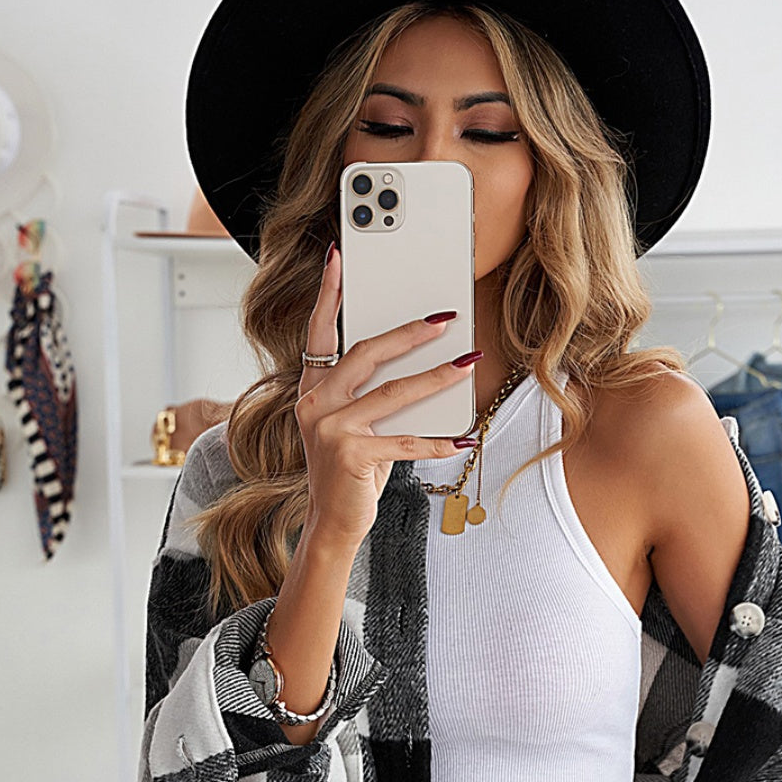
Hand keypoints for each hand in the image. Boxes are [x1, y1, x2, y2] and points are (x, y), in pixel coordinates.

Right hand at [295, 241, 480, 549]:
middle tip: (443, 319)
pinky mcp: (351, 455)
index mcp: (313, 390)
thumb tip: (418, 365)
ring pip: (393, 394)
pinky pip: (404, 440)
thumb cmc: (349, 471)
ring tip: (467, 362)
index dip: (329, 294)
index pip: (319, 332)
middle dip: (408, 333)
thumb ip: (370, 395)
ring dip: (436, 377)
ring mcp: (330, 429)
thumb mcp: (354, 425)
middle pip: (365, 354)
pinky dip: (437, 441)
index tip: (338, 258)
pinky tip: (464, 439)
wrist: (333, 523)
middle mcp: (315, 404)